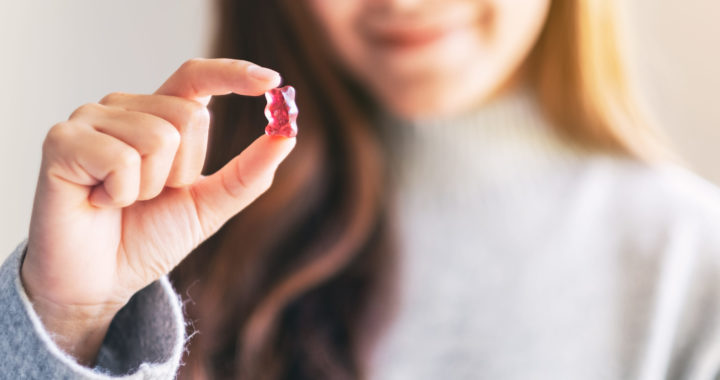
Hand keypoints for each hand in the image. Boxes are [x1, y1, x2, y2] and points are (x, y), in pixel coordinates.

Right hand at [21, 58, 294, 364]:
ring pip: (158, 138)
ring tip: (122, 200)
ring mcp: (90, 120)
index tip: (273, 83)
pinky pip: (122, 159)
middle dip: (184, 172)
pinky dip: (121, 194)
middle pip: (189, 116)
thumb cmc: (148, 238)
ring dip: (150, 187)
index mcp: (158, 116)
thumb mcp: (209, 205)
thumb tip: (287, 136)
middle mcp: (124, 107)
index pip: (196, 77)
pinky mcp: (62, 141)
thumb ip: (247, 173)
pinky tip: (99, 202)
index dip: (233, 74)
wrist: (102, 281)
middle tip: (151, 196)